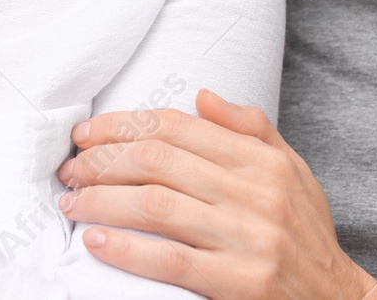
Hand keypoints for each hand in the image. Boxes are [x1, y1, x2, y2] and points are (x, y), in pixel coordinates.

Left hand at [57, 89, 376, 299]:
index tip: (86, 134)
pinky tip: (95, 241)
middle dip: (102, 160)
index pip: (177, 127)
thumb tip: (201, 95)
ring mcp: (247, 238)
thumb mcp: (292, 170)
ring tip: (70, 202)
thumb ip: (250, 128)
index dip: (122, 125)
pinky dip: (126, 249)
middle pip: (157, 160)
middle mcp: (254, 192)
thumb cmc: (307, 234)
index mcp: (261, 160)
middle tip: (69, 169)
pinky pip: (170, 260)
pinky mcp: (240, 282)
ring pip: (155, 205)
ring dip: (101, 201)